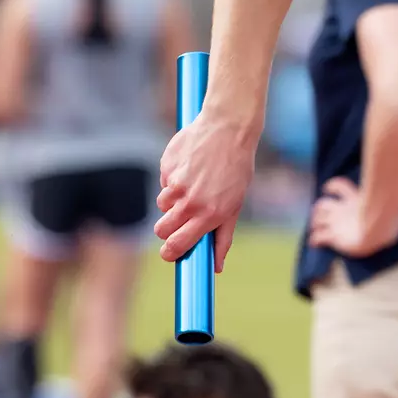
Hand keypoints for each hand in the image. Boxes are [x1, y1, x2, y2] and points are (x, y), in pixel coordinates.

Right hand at [155, 112, 257, 271]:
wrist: (229, 129)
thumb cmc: (236, 170)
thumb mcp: (235, 204)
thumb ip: (223, 238)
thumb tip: (215, 268)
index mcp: (210, 215)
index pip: (177, 245)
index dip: (169, 253)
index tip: (169, 254)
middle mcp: (191, 202)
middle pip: (162, 230)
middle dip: (166, 230)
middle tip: (179, 219)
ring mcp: (177, 185)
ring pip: (161, 206)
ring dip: (172, 201)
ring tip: (193, 185)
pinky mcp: (166, 168)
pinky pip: (162, 183)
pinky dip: (171, 180)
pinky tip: (189, 168)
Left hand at [307, 176, 397, 256]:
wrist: (377, 229)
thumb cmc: (389, 219)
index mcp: (356, 200)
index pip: (340, 187)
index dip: (332, 186)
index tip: (327, 187)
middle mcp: (343, 210)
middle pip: (324, 204)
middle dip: (320, 208)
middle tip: (320, 213)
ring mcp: (337, 223)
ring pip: (318, 218)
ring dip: (315, 221)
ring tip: (316, 226)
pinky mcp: (334, 237)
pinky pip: (319, 238)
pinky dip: (315, 239)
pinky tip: (315, 243)